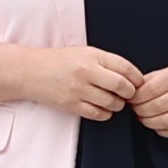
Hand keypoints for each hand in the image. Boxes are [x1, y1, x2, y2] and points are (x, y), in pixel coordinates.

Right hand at [0, 43, 141, 119]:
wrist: (29, 71)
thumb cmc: (59, 61)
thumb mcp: (84, 53)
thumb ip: (107, 62)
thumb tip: (132, 77)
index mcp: (92, 56)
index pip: (126, 68)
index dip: (137, 78)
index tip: (138, 83)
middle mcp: (86, 71)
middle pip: (123, 87)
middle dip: (130, 93)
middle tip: (128, 94)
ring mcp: (78, 89)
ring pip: (112, 103)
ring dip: (118, 105)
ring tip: (114, 100)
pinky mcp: (71, 104)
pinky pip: (98, 114)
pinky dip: (105, 114)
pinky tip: (102, 108)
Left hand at [131, 59, 167, 137]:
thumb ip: (156, 77)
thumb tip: (134, 88)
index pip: (149, 90)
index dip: (135, 97)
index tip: (131, 99)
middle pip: (153, 107)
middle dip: (139, 111)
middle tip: (135, 109)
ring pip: (162, 122)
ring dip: (148, 122)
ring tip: (144, 117)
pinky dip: (161, 130)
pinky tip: (158, 124)